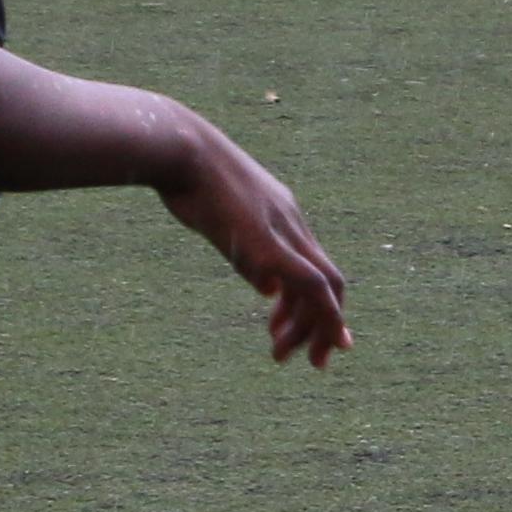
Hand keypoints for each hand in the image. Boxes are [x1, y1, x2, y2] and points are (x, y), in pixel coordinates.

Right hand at [161, 120, 351, 364]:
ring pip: (322, 289)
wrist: (180, 151)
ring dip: (310, 329)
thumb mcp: (225, 221)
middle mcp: (294, 225)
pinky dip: (311, 313)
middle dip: (328, 325)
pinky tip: (282, 334)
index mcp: (285, 217)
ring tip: (283, 356)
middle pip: (331, 283)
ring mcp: (285, 233)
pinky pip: (308, 284)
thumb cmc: (190, 179)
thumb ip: (250, 254)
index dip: (321, 303)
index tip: (314, 334)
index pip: (317, 266)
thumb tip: (268, 289)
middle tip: (319, 360)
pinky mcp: (270, 243)